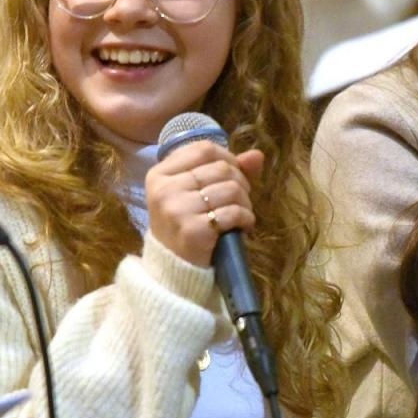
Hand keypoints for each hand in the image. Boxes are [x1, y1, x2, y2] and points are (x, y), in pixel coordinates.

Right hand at [145, 140, 263, 266]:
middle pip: (221, 168)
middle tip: (239, 200)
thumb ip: (225, 169)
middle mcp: (165, 189)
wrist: (174, 269)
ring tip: (240, 215)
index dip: (227, 158)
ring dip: (245, 203)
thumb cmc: (186, 225)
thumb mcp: (196, 192)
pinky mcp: (193, 231)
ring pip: (231, 189)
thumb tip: (257, 155)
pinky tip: (241, 227)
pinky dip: (246, 219)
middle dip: (240, 183)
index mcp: (160, 174)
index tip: (233, 175)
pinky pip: (234, 212)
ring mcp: (177, 210)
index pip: (204, 149)